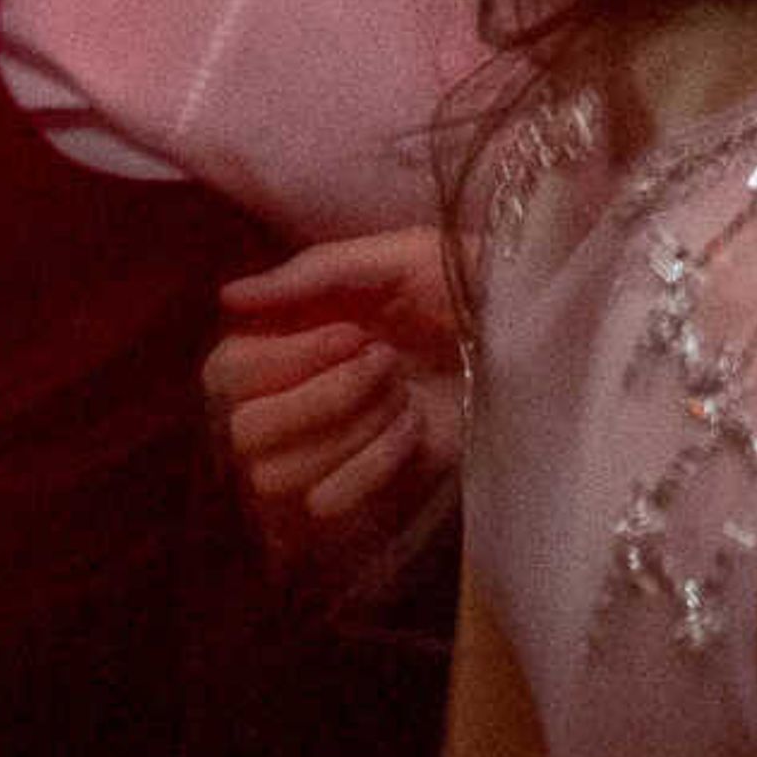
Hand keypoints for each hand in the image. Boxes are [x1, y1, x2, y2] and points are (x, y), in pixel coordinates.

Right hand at [206, 227, 464, 552]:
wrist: (532, 333)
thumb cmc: (466, 284)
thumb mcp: (400, 257)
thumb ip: (313, 273)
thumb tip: (228, 297)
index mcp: (293, 333)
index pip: (225, 370)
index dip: (283, 359)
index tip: (353, 335)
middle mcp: (297, 391)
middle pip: (246, 430)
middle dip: (323, 397)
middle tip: (386, 364)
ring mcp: (329, 442)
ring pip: (277, 473)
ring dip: (349, 430)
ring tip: (402, 396)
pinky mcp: (366, 480)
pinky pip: (327, 498)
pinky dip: (376, 463)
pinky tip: (415, 428)